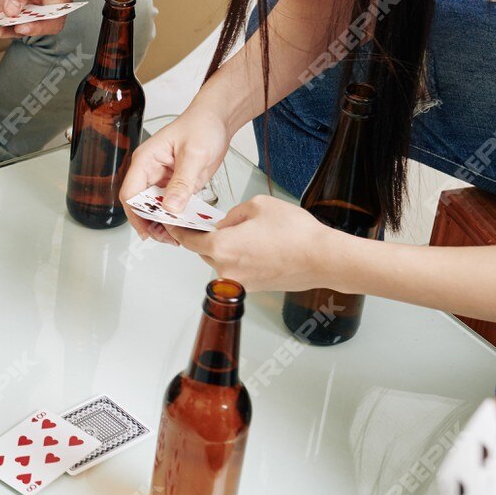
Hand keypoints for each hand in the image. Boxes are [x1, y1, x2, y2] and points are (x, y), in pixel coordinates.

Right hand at [122, 108, 234, 241]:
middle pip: (140, 205)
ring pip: (155, 208)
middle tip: (168, 238)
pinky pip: (172, 206)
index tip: (148, 230)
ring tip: (177, 237)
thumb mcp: (194, 154)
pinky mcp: (177, 185)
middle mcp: (150, 172)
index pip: (131, 193)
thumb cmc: (201, 126)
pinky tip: (186, 226)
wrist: (217, 120)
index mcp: (146, 161)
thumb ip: (182, 182)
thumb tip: (171, 207)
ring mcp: (163, 180)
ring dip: (163, 224)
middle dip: (151, 224)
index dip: (137, 214)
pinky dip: (177, 218)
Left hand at [157, 195, 345, 291]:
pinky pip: (238, 270)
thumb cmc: (297, 233)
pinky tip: (259, 247)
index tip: (171, 222)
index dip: (177, 229)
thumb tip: (226, 224)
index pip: (187, 239)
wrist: (325, 258)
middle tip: (210, 223)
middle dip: (205, 237)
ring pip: (221, 261)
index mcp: (222, 247)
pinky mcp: (255, 288)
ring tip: (247, 234)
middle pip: (203, 251)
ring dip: (225, 248)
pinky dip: (241, 259)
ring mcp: (241, 282)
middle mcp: (227, 269)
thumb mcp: (258, 206)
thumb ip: (233, 215)